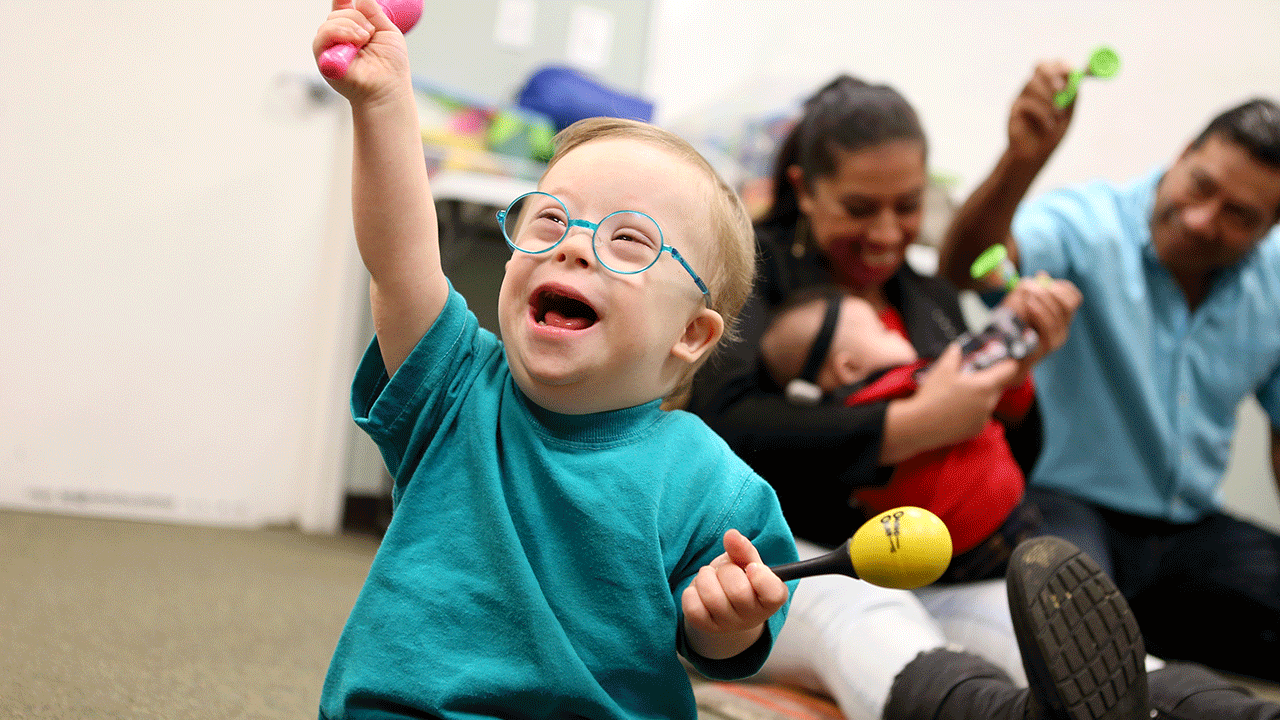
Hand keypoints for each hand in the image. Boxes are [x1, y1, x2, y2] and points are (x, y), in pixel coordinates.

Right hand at [312, 0, 410, 101]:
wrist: (389, 89)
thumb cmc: (391, 66)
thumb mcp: (387, 32)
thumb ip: (373, 12)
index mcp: (353, 28)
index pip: (342, 6)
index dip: (344, 0)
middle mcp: (339, 37)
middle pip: (339, 12)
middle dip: (358, 17)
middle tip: (370, 34)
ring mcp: (330, 47)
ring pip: (332, 21)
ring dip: (352, 26)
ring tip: (366, 40)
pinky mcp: (323, 58)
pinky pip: (323, 35)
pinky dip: (340, 33)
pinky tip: (356, 42)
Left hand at [682, 529, 788, 658]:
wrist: (724, 601)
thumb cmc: (741, 579)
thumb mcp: (747, 561)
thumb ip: (742, 549)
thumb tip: (731, 536)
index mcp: (770, 599)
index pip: (774, 594)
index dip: (761, 577)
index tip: (751, 567)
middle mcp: (752, 617)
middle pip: (738, 591)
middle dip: (726, 570)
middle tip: (725, 570)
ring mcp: (728, 625)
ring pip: (712, 598)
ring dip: (706, 577)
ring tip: (711, 576)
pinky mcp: (705, 626)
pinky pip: (692, 607)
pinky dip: (692, 591)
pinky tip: (700, 590)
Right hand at [910, 344, 1018, 443]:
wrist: (919, 425)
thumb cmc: (932, 396)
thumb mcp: (941, 369)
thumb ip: (953, 355)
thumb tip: (957, 348)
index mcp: (984, 386)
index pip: (1008, 371)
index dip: (1008, 363)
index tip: (1005, 359)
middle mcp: (988, 403)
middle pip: (998, 387)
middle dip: (989, 380)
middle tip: (972, 377)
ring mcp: (983, 419)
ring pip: (989, 402)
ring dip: (981, 396)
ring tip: (960, 394)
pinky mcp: (975, 430)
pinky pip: (980, 416)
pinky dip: (973, 411)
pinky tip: (956, 409)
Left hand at [1000, 272, 1081, 368]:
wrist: (1003, 351)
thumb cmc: (1011, 325)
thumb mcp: (1020, 301)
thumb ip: (1031, 287)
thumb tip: (1042, 275)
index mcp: (1060, 316)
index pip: (1074, 298)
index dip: (1061, 286)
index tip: (1044, 281)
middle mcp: (1063, 327)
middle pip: (1070, 303)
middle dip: (1053, 291)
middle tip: (1036, 286)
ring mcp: (1057, 338)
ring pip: (1058, 312)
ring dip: (1042, 299)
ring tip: (1028, 293)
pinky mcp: (1049, 346)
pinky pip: (1049, 325)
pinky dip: (1039, 311)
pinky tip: (1029, 303)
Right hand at [1008, 61, 1075, 164]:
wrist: (1035, 155)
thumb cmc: (1052, 133)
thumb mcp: (1069, 112)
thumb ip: (1072, 94)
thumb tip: (1078, 76)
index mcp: (1050, 84)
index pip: (1054, 64)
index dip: (1063, 65)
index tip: (1071, 72)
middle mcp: (1035, 86)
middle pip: (1040, 66)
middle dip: (1052, 75)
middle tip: (1061, 89)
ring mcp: (1022, 95)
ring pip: (1033, 84)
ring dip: (1049, 100)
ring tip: (1057, 116)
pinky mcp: (1013, 108)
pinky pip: (1027, 103)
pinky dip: (1042, 114)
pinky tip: (1048, 126)